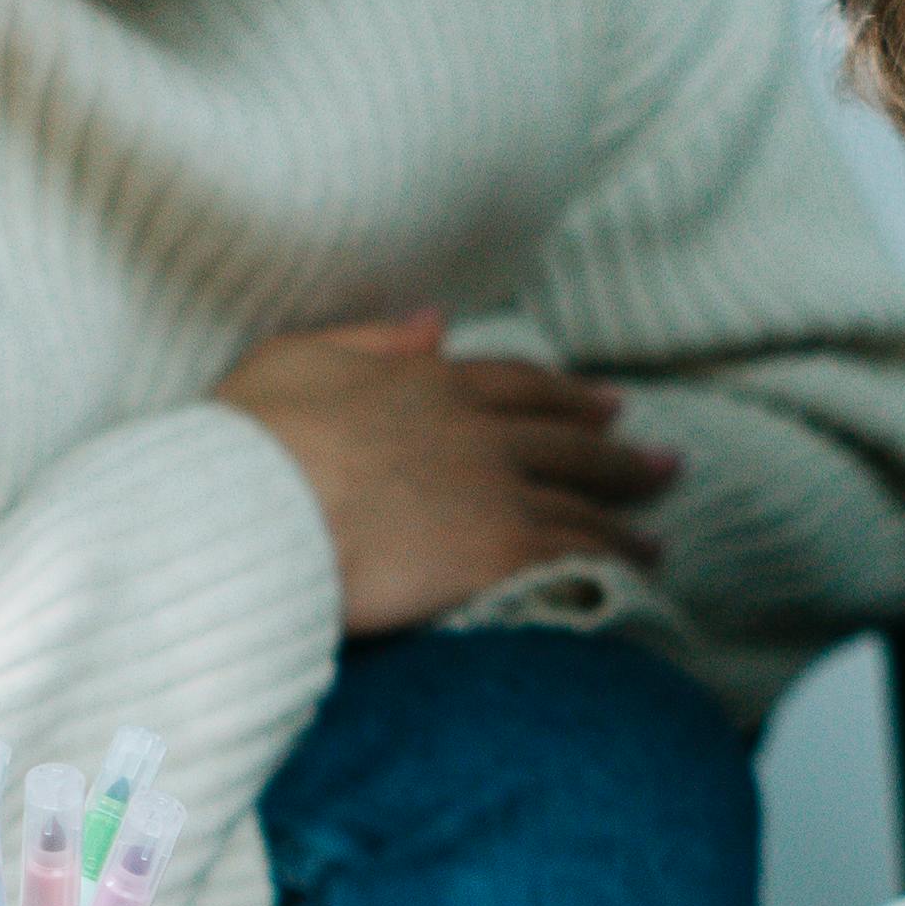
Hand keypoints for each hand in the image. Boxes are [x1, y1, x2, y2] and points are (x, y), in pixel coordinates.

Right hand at [214, 311, 678, 635]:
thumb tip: (436, 323)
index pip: (517, 385)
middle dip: (617, 453)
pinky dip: (609, 568)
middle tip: (660, 462)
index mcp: (427, 384)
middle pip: (566, 441)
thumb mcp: (291, 360)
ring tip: (657, 539)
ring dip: (624, 521)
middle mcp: (475, 432)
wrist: (248, 510)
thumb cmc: (244, 441)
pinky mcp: (497, 555)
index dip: (566, 395)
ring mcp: (492, 493)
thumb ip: (367, 341)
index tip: (606, 403)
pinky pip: (571, 559)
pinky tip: (632, 582)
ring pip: (580, 505)